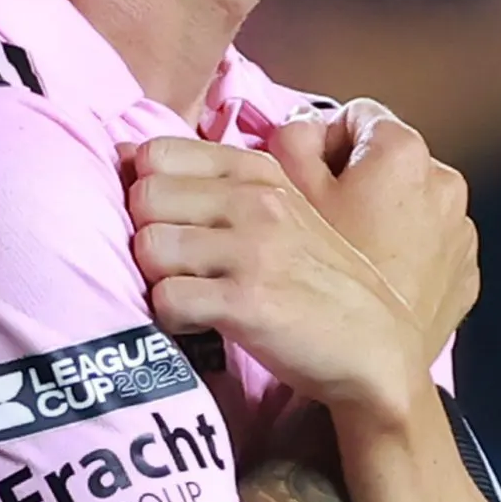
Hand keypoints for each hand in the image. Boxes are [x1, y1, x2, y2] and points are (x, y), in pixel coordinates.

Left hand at [126, 138, 428, 420]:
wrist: (373, 347)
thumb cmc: (317, 279)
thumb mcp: (277, 211)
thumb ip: (208, 182)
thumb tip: (127, 155)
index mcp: (258, 171)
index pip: (157, 154)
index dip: (149, 192)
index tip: (173, 223)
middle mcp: (255, 201)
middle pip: (144, 198)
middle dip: (148, 235)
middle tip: (179, 266)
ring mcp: (252, 250)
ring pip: (148, 246)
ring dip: (158, 279)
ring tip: (192, 294)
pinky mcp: (246, 302)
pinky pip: (166, 298)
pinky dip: (172, 318)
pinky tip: (199, 322)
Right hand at [266, 100, 478, 359]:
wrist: (372, 364)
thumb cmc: (325, 276)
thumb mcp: (285, 193)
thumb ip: (290, 139)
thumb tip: (305, 126)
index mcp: (400, 150)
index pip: (352, 116)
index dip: (319, 145)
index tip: (305, 183)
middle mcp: (443, 179)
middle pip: (383, 159)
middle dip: (352, 181)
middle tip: (321, 223)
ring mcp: (460, 229)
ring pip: (408, 202)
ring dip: (380, 216)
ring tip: (349, 256)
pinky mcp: (464, 271)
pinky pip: (428, 243)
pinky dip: (404, 252)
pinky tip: (375, 280)